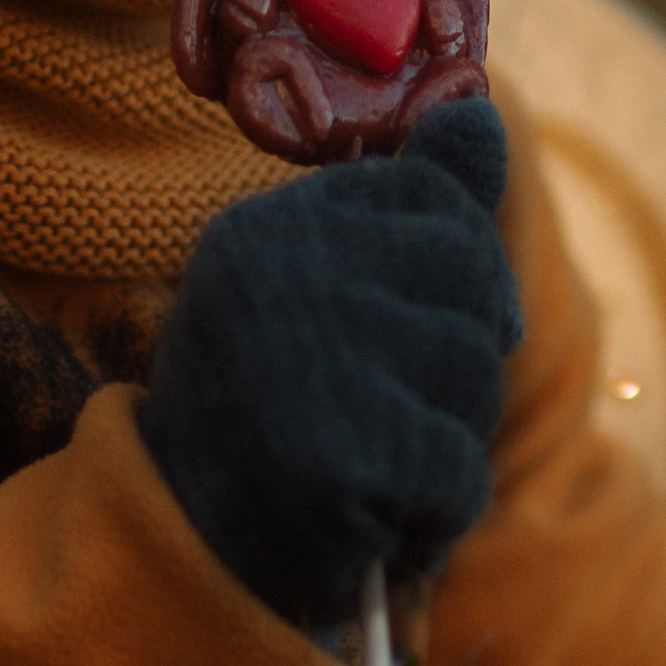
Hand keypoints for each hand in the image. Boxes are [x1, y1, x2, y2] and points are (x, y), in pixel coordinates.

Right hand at [140, 98, 521, 632]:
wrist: (183, 552)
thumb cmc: (270, 407)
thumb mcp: (320, 284)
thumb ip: (413, 202)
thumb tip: (483, 113)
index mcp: (267, 226)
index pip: (436, 199)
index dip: (450, 271)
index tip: (392, 320)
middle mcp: (279, 274)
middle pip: (473, 279)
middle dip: (457, 353)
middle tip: (378, 401)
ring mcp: (304, 361)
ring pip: (475, 375)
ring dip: (444, 435)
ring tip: (364, 456)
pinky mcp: (337, 458)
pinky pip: (460, 470)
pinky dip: (434, 510)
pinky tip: (368, 513)